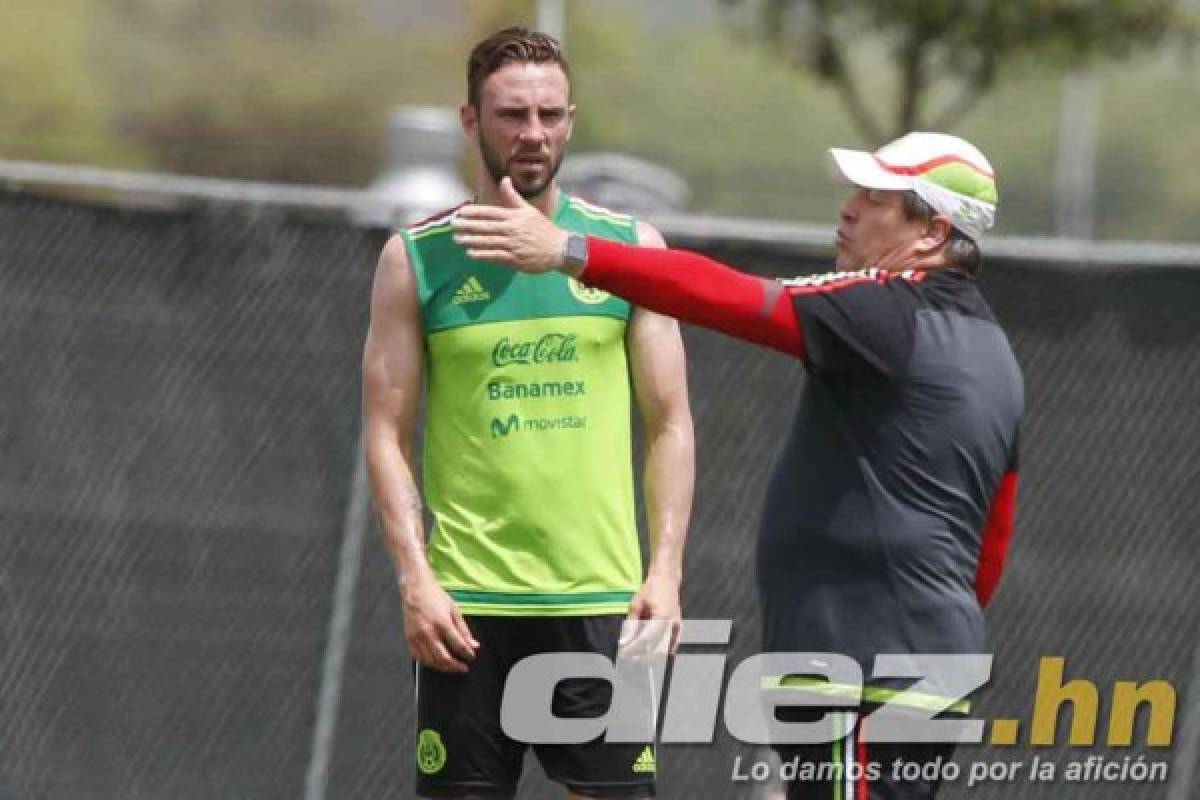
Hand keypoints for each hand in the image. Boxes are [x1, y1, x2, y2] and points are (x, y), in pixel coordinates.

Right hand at [402, 577, 478, 672]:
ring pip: (431, 661)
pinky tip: (437, 663)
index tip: (472, 657)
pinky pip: (419, 658)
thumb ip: (464, 630)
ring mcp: (417, 637)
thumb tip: (474, 645)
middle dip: (456, 666)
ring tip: (452, 667)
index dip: (467, 654)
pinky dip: (429, 663)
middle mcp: (428, 632)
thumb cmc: (436, 597)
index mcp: (442, 623)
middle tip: (463, 668)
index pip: (458, 645)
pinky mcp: (409, 639)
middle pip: (444, 658)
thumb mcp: (454, 610)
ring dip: (443, 667)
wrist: (415, 589)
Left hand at [452, 177, 568, 272]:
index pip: (490, 212)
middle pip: (486, 227)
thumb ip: (513, 197)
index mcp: (514, 217)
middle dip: (467, 226)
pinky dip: (482, 255)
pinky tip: (471, 253)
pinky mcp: (515, 259)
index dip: (473, 212)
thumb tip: (504, 180)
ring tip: (457, 239)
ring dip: (471, 240)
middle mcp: (512, 230)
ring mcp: (513, 245)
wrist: (560, 249)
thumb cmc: (542, 229)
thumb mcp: (529, 211)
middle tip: (453, 225)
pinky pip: (495, 256)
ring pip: (488, 242)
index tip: (460, 212)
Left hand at [619, 573, 681, 659]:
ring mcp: (678, 626)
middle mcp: (672, 624)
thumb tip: (624, 641)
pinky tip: (655, 654)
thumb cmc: (651, 588)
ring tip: (638, 656)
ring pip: (665, 649)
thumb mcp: (637, 604)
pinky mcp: (680, 627)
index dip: (634, 647)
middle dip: (642, 654)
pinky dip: (664, 650)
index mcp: (662, 617)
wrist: (667, 578)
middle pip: (657, 648)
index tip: (624, 652)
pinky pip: (673, 644)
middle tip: (629, 656)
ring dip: (652, 655)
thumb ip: (631, 624)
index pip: (646, 639)